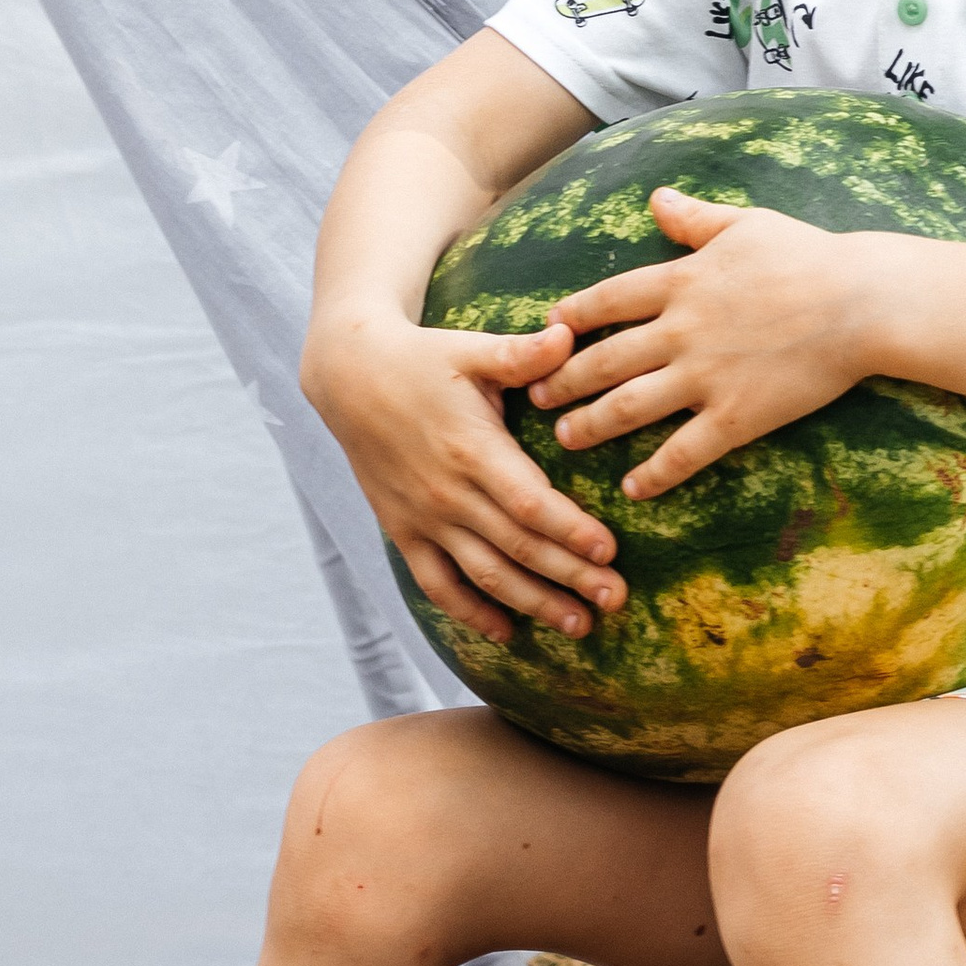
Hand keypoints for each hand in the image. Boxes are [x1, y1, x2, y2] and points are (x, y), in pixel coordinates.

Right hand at [302, 307, 623, 647]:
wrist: (348, 378)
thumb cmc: (422, 358)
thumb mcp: (470, 349)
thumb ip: (521, 353)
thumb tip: (568, 333)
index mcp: (471, 448)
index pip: (527, 502)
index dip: (568, 530)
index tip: (609, 551)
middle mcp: (447, 492)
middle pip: (517, 547)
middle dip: (570, 577)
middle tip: (617, 599)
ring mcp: (423, 518)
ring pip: (484, 575)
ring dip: (533, 604)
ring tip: (579, 625)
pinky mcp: (403, 531)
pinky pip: (437, 584)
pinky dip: (470, 612)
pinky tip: (506, 632)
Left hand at [535, 189, 880, 498]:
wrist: (862, 302)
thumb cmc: (809, 256)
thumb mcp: (746, 224)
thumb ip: (695, 218)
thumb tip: (656, 198)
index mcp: (682, 280)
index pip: (608, 300)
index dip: (572, 317)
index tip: (545, 331)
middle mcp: (682, 329)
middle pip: (604, 359)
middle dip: (563, 379)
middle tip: (534, 397)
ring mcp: (706, 376)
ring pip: (629, 407)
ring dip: (591, 425)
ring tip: (565, 440)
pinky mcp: (737, 415)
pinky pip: (684, 452)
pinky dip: (655, 473)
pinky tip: (632, 489)